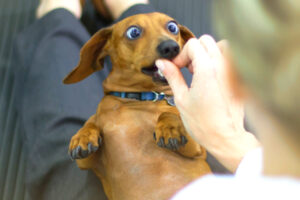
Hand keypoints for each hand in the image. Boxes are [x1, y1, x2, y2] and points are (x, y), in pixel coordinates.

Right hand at [155, 35, 259, 171]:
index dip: (181, 55)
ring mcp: (233, 71)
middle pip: (206, 41)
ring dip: (208, 53)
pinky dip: (220, 60)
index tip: (176, 67)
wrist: (225, 138)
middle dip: (193, 52)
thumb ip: (172, 76)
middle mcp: (222, 66)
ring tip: (200, 71)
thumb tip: (162, 63)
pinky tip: (212, 76)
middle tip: (187, 69)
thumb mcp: (181, 99)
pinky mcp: (239, 79)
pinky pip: (231, 58)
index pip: (193, 45)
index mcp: (207, 69)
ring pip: (221, 46)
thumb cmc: (203, 123)